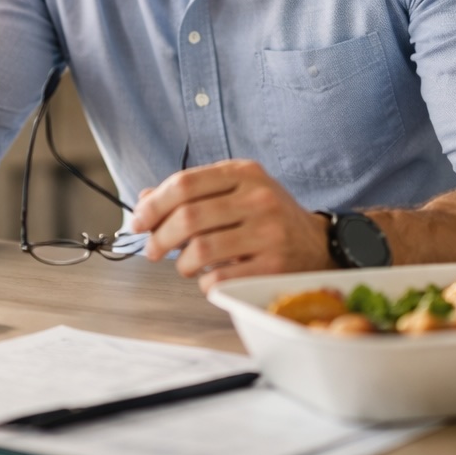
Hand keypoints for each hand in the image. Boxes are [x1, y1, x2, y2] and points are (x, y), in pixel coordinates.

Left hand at [128, 160, 333, 291]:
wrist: (318, 243)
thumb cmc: (266, 217)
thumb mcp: (235, 191)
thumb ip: (192, 192)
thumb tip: (143, 201)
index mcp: (244, 173)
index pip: (184, 184)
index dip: (152, 205)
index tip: (137, 222)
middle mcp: (258, 198)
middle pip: (188, 218)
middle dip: (159, 238)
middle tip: (151, 250)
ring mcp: (268, 232)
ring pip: (200, 250)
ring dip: (180, 263)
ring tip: (183, 265)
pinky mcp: (273, 266)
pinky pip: (219, 278)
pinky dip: (203, 282)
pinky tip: (208, 277)